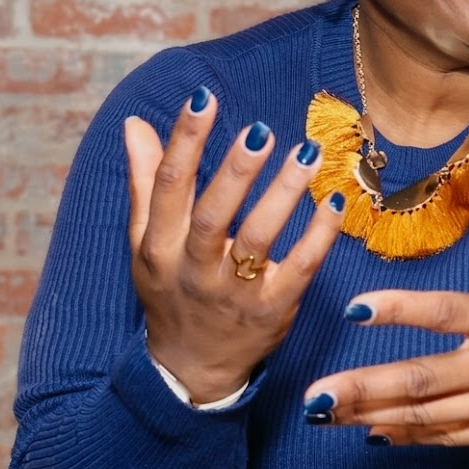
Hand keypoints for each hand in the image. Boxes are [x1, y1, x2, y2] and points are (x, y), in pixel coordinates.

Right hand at [125, 87, 342, 403]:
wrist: (189, 370)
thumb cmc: (170, 291)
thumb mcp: (146, 242)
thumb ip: (145, 182)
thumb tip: (134, 124)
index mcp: (160, 247)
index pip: (169, 186)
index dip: (184, 141)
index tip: (204, 99)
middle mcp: (194, 270)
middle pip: (213, 216)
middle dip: (235, 172)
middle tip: (261, 131)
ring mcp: (235, 293)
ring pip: (259, 239)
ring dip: (284, 194)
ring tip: (307, 153)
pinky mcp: (273, 310)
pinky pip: (299, 269)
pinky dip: (318, 235)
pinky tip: (334, 201)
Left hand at [303, 157, 468, 455]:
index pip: (450, 312)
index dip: (400, 309)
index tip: (354, 307)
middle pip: (426, 377)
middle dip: (366, 385)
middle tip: (314, 392)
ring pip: (431, 414)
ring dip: (376, 414)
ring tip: (326, 414)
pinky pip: (453, 437)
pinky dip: (413, 435)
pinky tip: (376, 432)